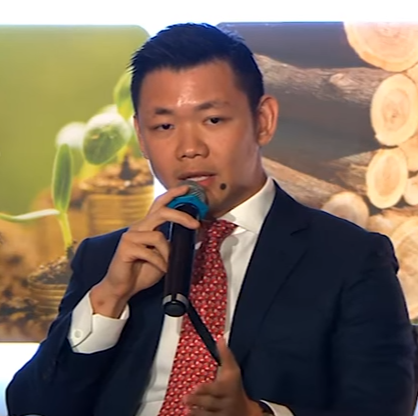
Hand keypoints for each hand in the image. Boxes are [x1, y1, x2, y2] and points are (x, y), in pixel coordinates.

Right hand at [90, 184, 199, 316]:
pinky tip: (162, 269)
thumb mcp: (165, 255)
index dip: (173, 194)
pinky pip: (150, 252)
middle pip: (161, 212)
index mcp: (147, 226)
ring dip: (169, 253)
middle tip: (195, 224)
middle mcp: (138, 227)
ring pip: (158, 236)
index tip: (187, 188)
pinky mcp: (125, 249)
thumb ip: (175, 244)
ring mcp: (130, 237)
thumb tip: (196, 235)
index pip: (159, 204)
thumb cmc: (142, 271)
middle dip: (180, 216)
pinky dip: (160, 263)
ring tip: (169, 264)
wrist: (122, 288)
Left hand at [184, 338, 261, 415]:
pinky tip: (189, 415)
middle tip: (185, 398)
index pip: (217, 390)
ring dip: (196, 411)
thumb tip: (219, 338)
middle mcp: (226, 402)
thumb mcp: (232, 370)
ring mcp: (221, 414)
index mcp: (228, 388)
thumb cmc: (235, 386)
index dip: (206, 389)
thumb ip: (225, 355)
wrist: (246, 411)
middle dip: (198, 401)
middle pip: (211, 403)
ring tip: (185, 407)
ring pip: (208, 414)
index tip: (195, 387)